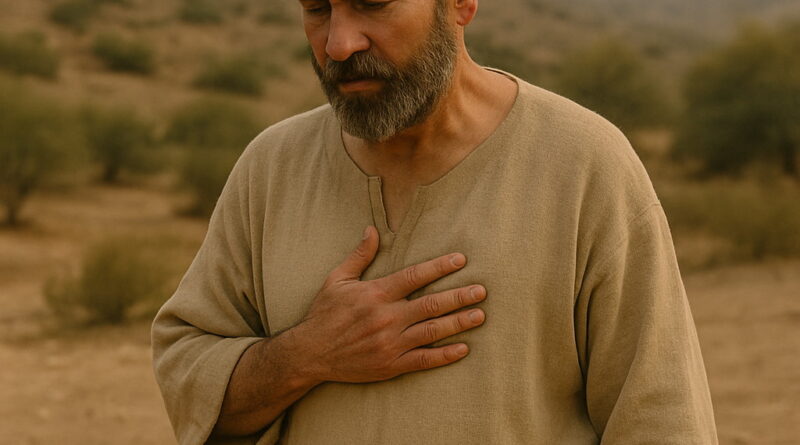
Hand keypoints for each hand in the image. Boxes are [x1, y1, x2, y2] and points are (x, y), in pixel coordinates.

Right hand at [294, 226, 485, 383]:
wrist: (309, 354)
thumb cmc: (323, 314)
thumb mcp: (337, 280)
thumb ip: (359, 256)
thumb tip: (372, 229)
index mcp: (376, 294)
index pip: (414, 276)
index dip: (440, 267)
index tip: (461, 259)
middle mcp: (386, 318)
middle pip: (431, 304)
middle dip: (459, 296)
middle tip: (482, 291)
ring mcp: (390, 343)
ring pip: (432, 331)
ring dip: (459, 323)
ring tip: (480, 315)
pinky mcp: (391, 365)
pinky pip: (423, 360)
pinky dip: (445, 355)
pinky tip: (463, 348)